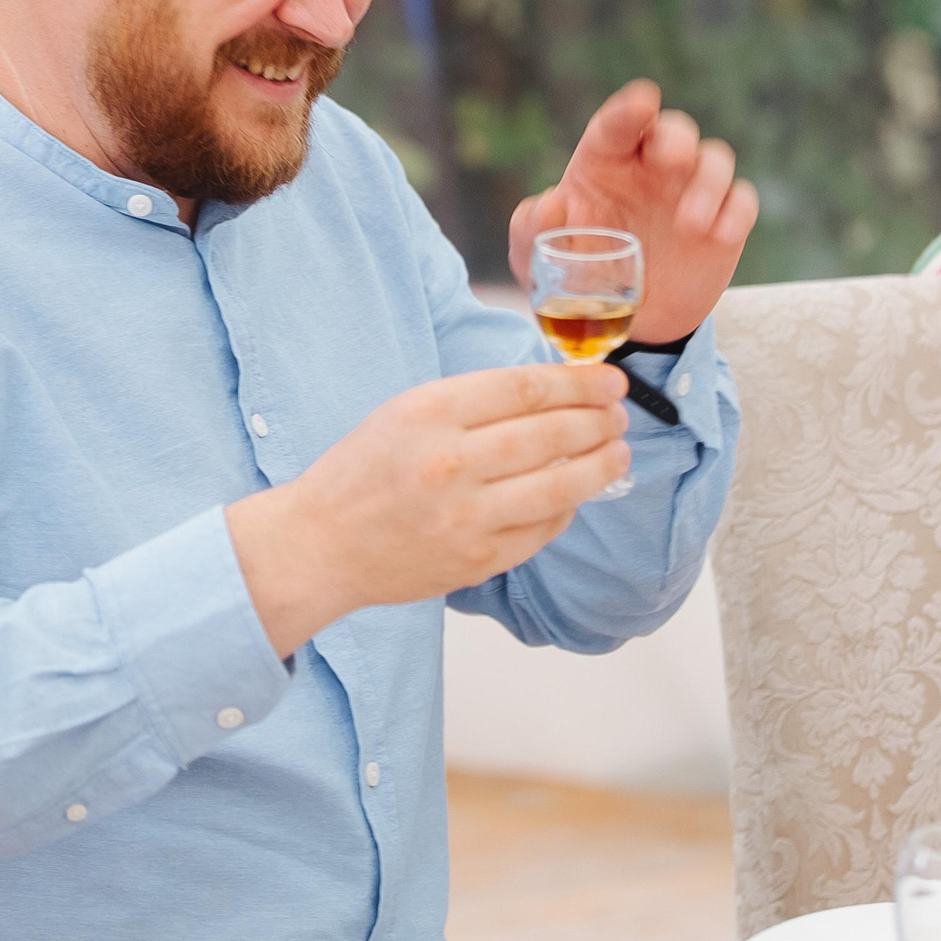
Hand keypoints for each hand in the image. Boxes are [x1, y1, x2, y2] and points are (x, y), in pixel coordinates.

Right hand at [224, 362, 632, 656]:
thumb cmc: (362, 472)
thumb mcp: (405, 412)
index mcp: (429, 414)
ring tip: (618, 451)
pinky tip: (575, 492)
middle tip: (620, 413)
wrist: (320, 544)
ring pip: (558, 486)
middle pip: (550, 434)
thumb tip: (551, 391)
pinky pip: (542, 530)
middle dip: (598, 420)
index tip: (609, 380)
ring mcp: (465, 517)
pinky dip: (567, 508)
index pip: (525, 388)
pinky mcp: (476, 559)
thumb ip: (473, 401)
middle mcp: (449, 464)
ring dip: (599, 465)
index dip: (579, 383)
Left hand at [508, 81, 759, 342]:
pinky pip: (741, 202)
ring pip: (715, 158)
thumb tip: (552, 202)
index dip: (630, 110)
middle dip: (676, 137)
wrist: (622, 322)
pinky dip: (735, 213)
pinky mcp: (723, 223)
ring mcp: (691, 192)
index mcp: (606, 162)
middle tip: (670, 160)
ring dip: (709, 181)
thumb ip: (531, 228)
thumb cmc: (574, 274)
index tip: (642, 102)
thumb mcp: (534, 256)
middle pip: (675, 129)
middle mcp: (652, 168)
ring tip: (690, 222)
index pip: (618, 124)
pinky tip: (719, 236)